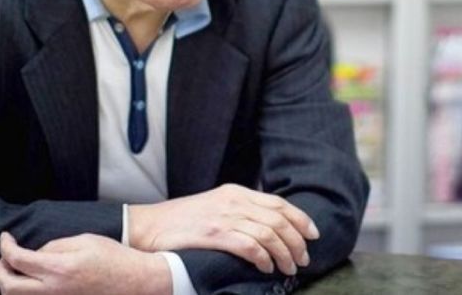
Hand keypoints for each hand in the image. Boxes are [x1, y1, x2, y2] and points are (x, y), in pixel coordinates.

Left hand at [0, 232, 170, 294]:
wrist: (133, 282)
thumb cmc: (113, 258)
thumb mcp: (84, 240)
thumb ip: (55, 246)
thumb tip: (34, 254)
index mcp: (59, 268)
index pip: (17, 260)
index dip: (6, 246)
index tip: (6, 237)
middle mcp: (53, 290)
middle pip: (8, 286)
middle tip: (5, 255)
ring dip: (10, 282)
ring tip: (17, 266)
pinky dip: (25, 291)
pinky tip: (31, 279)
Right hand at [128, 183, 318, 275]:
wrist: (148, 226)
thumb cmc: (181, 221)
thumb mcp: (214, 206)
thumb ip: (239, 211)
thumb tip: (267, 227)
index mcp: (236, 192)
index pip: (279, 203)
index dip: (301, 219)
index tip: (313, 235)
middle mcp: (234, 201)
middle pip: (279, 219)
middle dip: (297, 241)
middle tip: (303, 259)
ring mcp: (224, 217)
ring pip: (269, 234)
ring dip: (284, 254)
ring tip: (289, 268)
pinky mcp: (214, 234)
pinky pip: (250, 246)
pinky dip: (264, 258)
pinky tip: (267, 268)